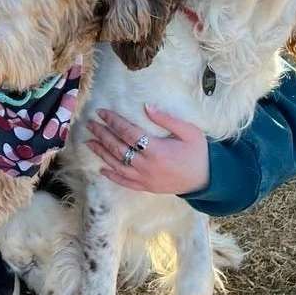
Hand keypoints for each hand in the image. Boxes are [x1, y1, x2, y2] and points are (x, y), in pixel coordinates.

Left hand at [85, 105, 209, 194]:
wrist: (206, 180)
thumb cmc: (199, 153)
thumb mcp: (188, 132)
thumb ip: (167, 119)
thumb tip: (146, 107)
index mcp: (156, 150)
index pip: (128, 133)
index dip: (113, 121)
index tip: (102, 112)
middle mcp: (147, 165)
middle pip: (118, 148)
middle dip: (102, 135)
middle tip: (90, 124)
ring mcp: (145, 178)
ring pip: (117, 165)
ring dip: (102, 153)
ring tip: (89, 142)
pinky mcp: (146, 187)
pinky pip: (125, 182)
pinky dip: (112, 176)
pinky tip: (101, 169)